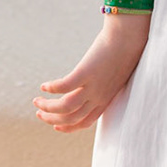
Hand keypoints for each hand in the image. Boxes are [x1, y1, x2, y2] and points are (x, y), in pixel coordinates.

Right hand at [33, 15, 149, 132]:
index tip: (55, 126)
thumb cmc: (123, 52)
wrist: (129, 38)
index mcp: (105, 99)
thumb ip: (104, 82)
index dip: (68, 128)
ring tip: (36, 102)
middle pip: (71, 118)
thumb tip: (93, 80)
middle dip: (52, 119)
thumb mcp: (114, 74)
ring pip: (65, 107)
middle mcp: (99, 97)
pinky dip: (52, 88)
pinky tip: (44, 85)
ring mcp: (93, 86)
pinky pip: (64, 86)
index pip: (84, 122)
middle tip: (39, 113)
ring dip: (48, 108)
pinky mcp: (86, 72)